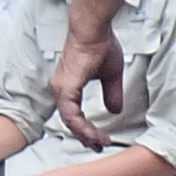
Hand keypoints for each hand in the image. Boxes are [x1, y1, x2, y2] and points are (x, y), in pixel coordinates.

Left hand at [49, 29, 123, 149]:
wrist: (94, 29)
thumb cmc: (100, 45)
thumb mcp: (110, 75)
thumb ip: (111, 93)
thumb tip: (114, 110)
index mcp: (69, 87)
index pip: (74, 115)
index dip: (87, 129)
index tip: (100, 138)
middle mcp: (61, 89)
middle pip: (70, 122)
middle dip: (86, 137)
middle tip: (99, 146)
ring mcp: (62, 89)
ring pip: (69, 121)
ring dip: (85, 134)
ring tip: (99, 142)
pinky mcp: (66, 87)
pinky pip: (71, 114)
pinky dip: (82, 126)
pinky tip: (93, 133)